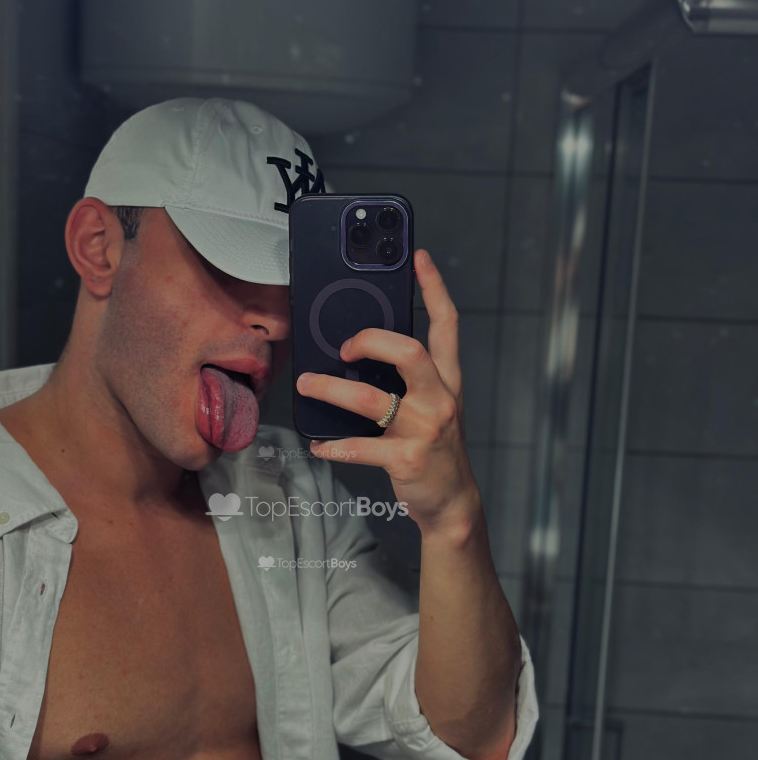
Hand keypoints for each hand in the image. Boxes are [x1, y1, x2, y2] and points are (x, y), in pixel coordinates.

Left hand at [296, 248, 481, 537]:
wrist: (452, 502)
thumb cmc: (433, 448)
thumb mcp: (431, 407)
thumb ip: (407, 380)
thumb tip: (358, 353)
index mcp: (447, 380)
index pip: (446, 325)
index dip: (433, 288)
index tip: (417, 257)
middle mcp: (440, 399)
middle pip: (409, 352)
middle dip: (371, 340)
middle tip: (344, 346)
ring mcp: (425, 430)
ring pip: (371, 400)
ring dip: (331, 390)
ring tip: (306, 385)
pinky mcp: (407, 460)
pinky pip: (360, 448)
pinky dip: (333, 445)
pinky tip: (318, 444)